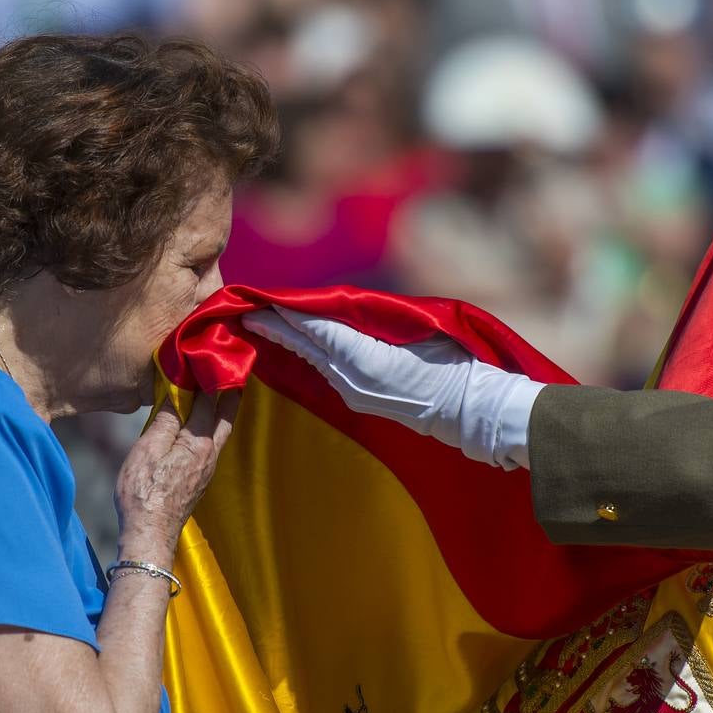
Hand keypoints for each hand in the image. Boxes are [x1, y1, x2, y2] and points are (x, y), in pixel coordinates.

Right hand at [114, 391, 238, 563]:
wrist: (149, 533)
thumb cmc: (143, 491)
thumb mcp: (148, 449)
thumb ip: (166, 420)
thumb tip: (178, 393)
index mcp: (198, 443)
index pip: (207, 402)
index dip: (208, 379)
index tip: (208, 359)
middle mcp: (210, 455)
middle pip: (225, 419)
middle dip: (230, 395)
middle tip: (234, 375)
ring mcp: (207, 471)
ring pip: (220, 434)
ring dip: (222, 413)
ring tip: (221, 396)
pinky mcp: (199, 481)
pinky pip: (211, 446)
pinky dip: (211, 429)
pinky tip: (202, 428)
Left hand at [241, 307, 542, 468]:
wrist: (471, 411)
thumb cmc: (454, 365)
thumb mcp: (418, 333)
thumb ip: (378, 322)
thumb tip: (347, 313)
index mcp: (364, 358)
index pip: (315, 329)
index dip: (285, 314)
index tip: (258, 301)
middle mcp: (350, 377)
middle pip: (304, 345)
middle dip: (274, 327)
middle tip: (242, 311)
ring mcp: (353, 392)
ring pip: (311, 358)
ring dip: (285, 340)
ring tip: (258, 324)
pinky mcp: (359, 399)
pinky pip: (324, 370)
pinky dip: (305, 353)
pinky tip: (292, 346)